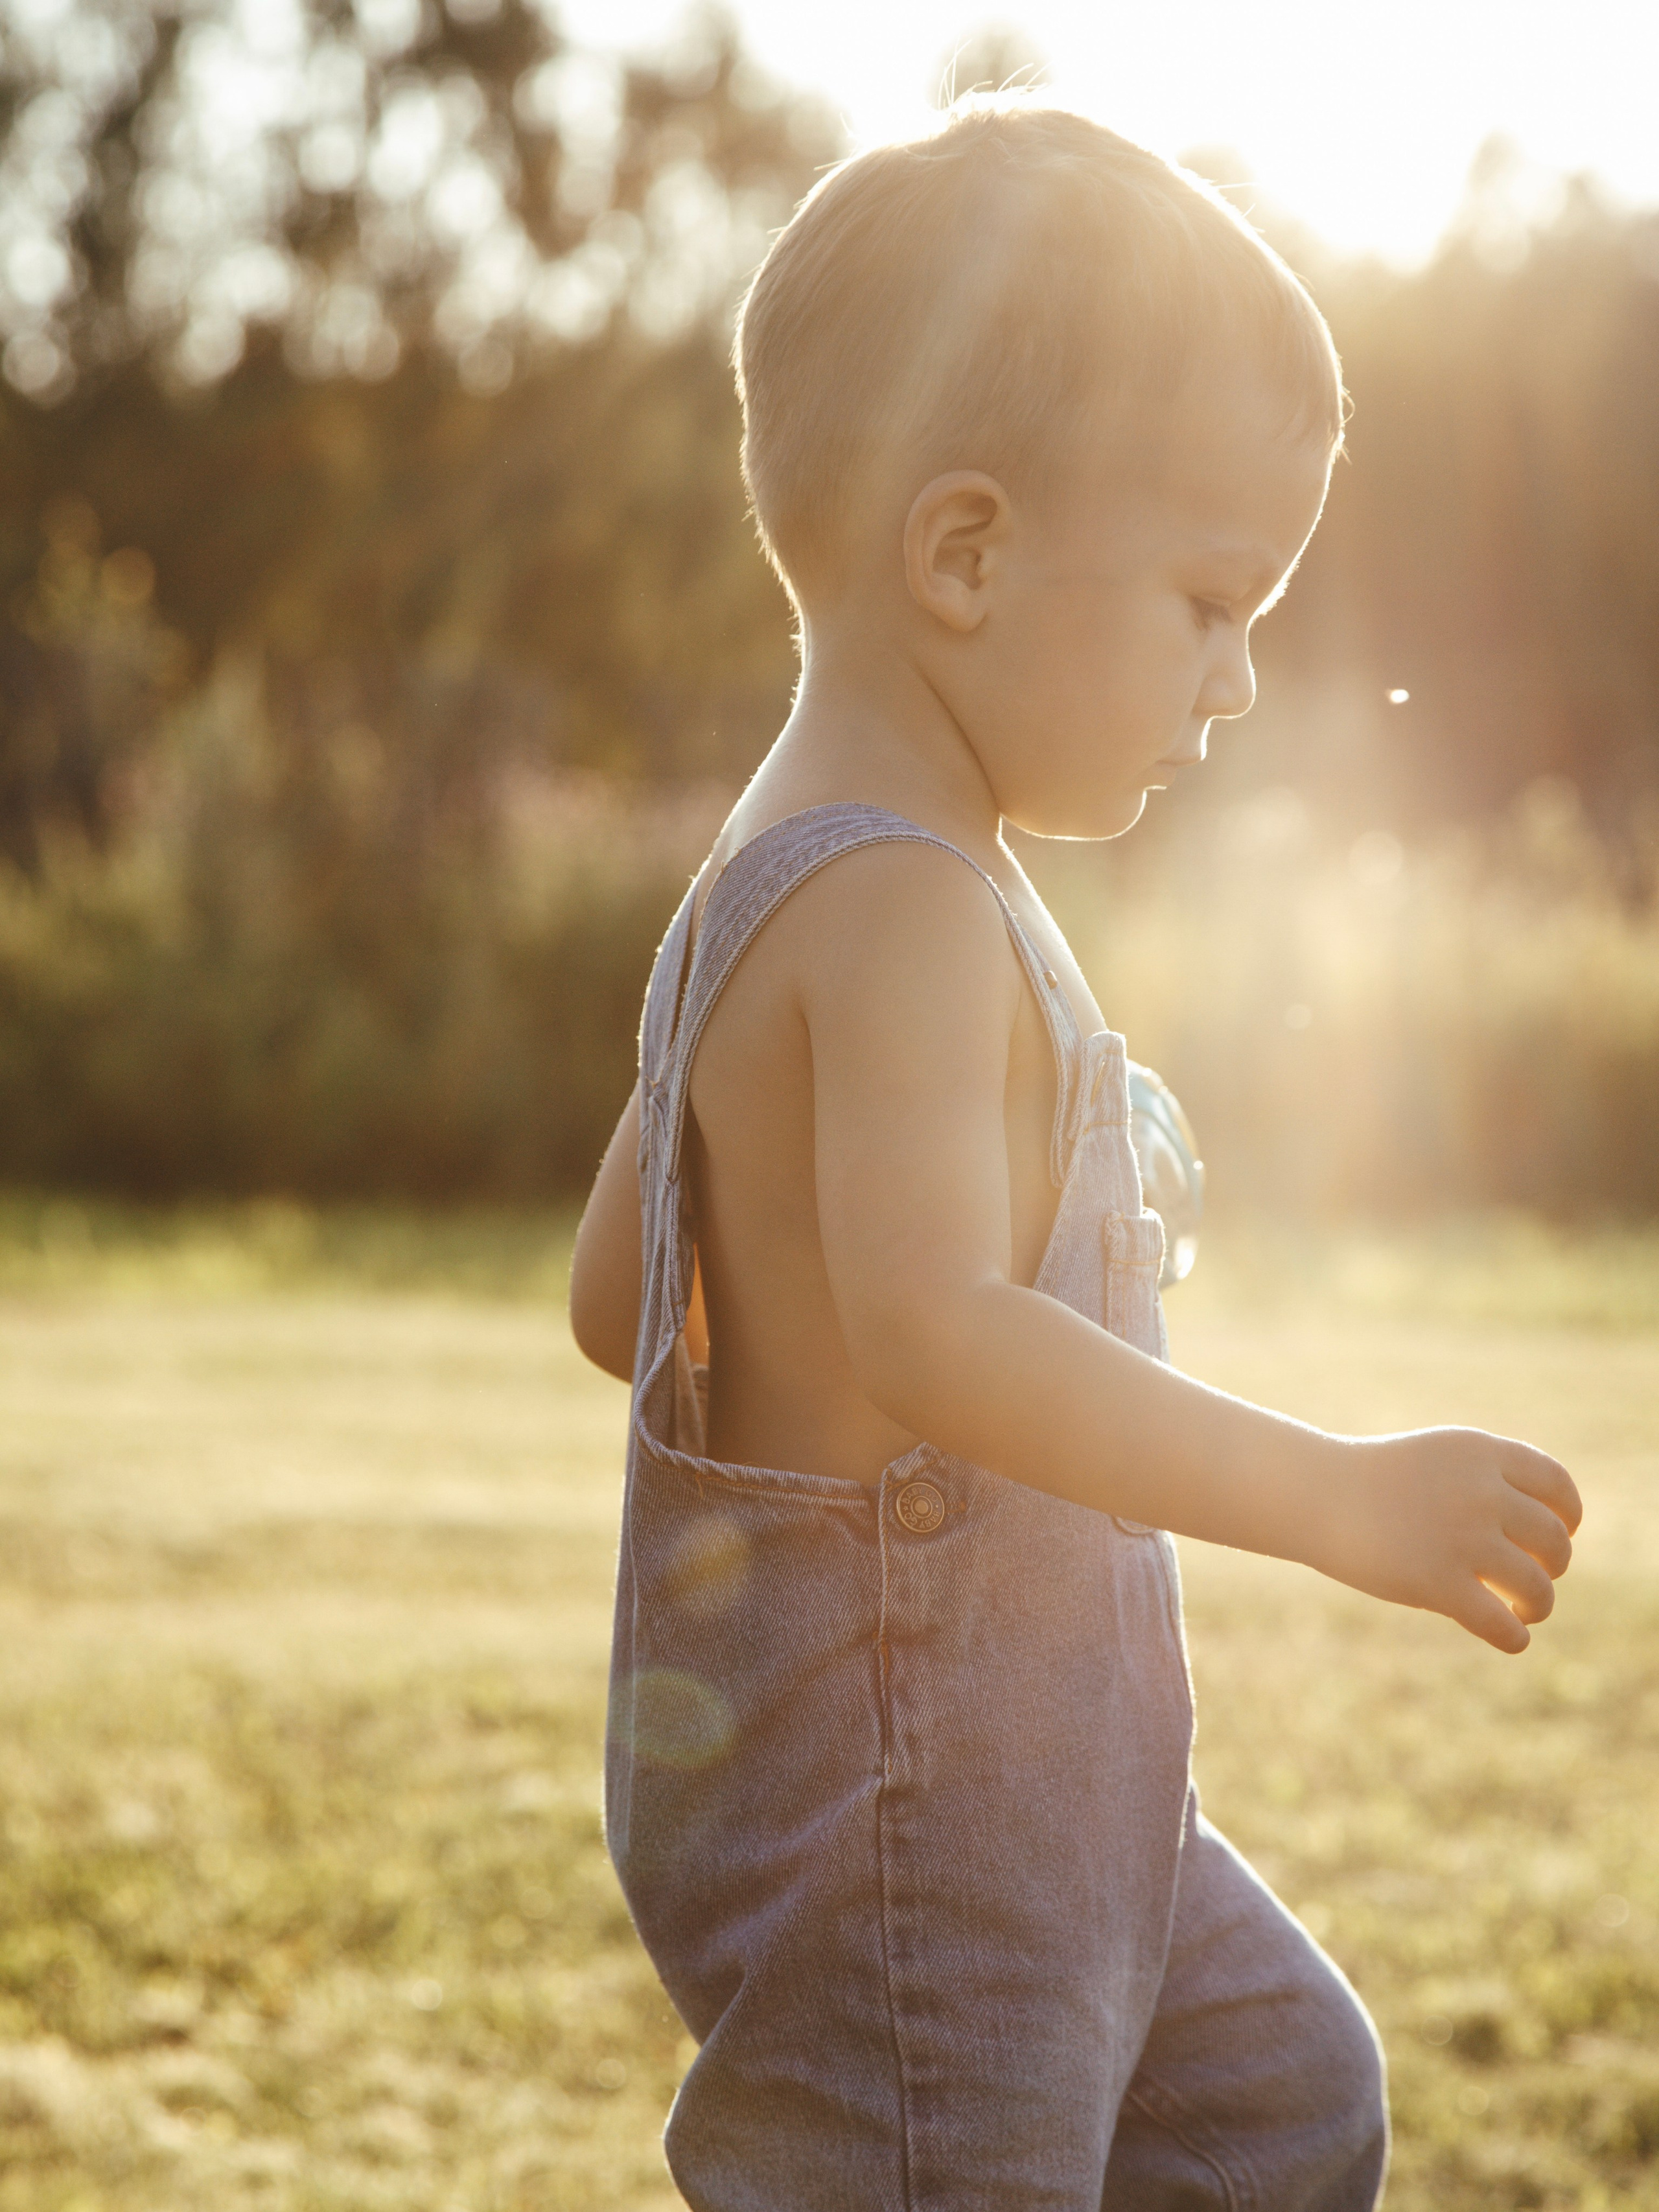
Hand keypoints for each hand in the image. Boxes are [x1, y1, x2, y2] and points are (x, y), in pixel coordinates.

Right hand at [1309, 1428, 1581, 1653]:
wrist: (1315, 1493)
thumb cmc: (1379, 1481)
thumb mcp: (1440, 1459)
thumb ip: (1492, 1482)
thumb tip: (1553, 1535)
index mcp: (1479, 1453)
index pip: (1557, 1486)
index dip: (1569, 1516)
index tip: (1561, 1533)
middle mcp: (1479, 1491)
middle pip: (1554, 1541)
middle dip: (1554, 1564)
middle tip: (1535, 1575)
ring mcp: (1460, 1537)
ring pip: (1536, 1587)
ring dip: (1538, 1605)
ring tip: (1523, 1610)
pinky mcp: (1437, 1582)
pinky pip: (1501, 1624)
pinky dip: (1515, 1637)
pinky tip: (1511, 1637)